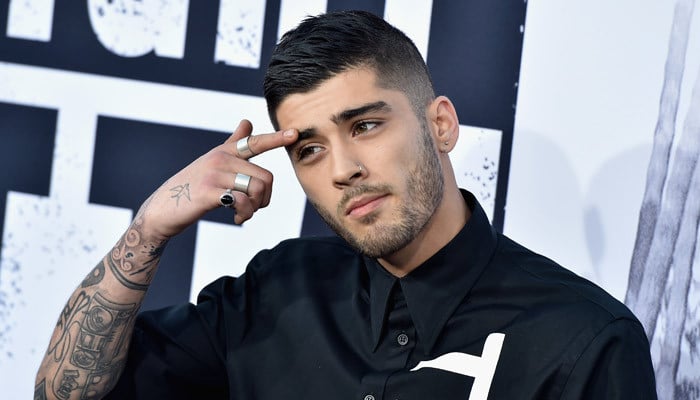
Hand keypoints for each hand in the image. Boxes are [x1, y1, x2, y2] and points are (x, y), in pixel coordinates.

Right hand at [137, 119, 297, 239]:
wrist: (162, 209)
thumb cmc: (191, 187)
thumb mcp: (212, 162)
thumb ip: (232, 144)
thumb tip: (247, 121)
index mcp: (225, 152)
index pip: (255, 142)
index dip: (276, 138)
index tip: (295, 134)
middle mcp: (221, 159)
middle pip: (266, 178)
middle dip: (265, 199)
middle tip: (253, 208)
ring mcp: (215, 174)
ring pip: (257, 190)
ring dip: (255, 209)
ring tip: (243, 214)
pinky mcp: (210, 192)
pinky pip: (242, 202)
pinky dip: (245, 214)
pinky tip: (237, 218)